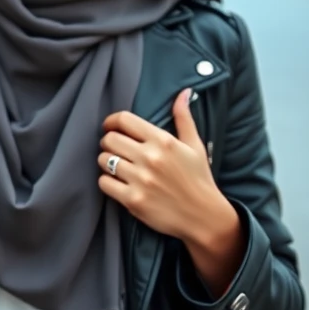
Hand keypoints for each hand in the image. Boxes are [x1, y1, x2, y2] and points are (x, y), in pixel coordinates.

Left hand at [99, 90, 243, 294]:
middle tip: (114, 149)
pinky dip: (107, 182)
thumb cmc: (199, 179)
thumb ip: (184, 118)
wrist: (204, 217)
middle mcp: (150, 158)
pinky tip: (117, 183)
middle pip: (109, 139)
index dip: (111, 121)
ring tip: (116, 166)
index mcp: (163, 141)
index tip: (110, 127)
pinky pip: (104, 183)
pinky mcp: (133, 200)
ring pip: (103, 160)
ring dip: (106, 162)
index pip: (124, 120)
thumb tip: (183, 92)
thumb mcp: (195, 146)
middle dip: (108, 143)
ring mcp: (141, 180)